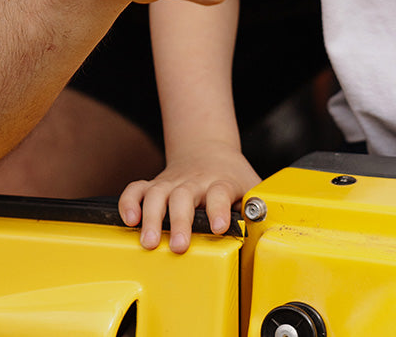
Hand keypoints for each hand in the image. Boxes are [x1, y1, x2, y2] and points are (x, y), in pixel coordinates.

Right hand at [119, 142, 259, 252]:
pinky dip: (129, 202)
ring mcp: (173, 182)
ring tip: (148, 242)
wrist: (210, 150)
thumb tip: (266, 231)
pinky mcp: (156, 185)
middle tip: (178, 245)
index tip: (219, 227)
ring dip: (151, 217)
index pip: (219, 192)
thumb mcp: (251, 188)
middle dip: (179, 221)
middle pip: (184, 195)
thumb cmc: (231, 178)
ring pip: (158, 193)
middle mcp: (195, 181)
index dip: (218, 209)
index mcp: (221, 183)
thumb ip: (259, 208)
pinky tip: (128, 220)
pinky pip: (137, 188)